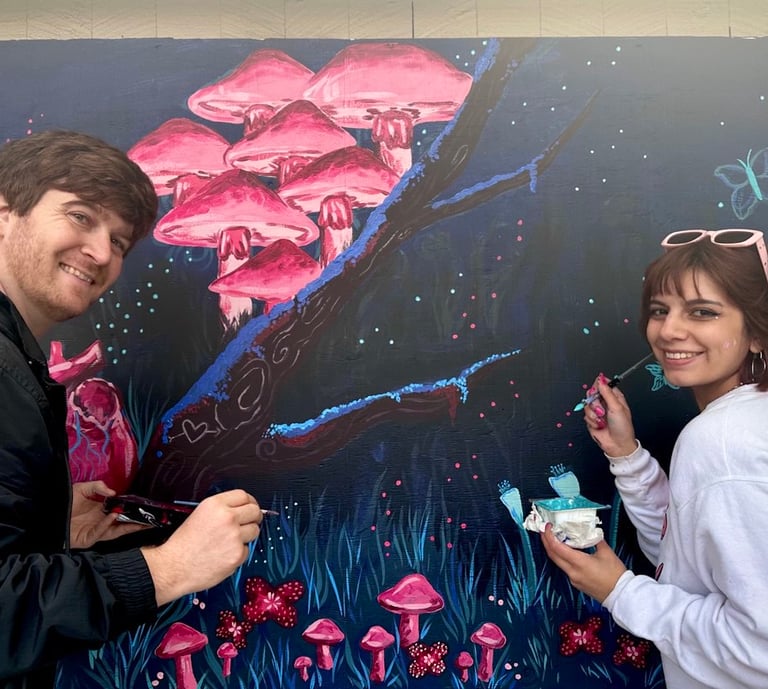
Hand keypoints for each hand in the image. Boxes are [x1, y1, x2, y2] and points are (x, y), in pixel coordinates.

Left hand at [70, 481, 148, 548]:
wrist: (47, 516)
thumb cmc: (65, 503)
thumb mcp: (82, 488)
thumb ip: (98, 487)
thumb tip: (114, 493)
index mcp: (102, 511)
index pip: (122, 512)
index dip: (134, 511)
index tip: (146, 508)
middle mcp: (102, 522)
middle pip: (124, 524)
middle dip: (138, 523)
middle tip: (152, 520)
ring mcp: (96, 531)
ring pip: (116, 531)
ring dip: (127, 526)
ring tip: (139, 520)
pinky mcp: (88, 539)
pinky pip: (100, 532)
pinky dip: (107, 525)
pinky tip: (113, 517)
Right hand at [141, 489, 262, 605]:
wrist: (174, 567)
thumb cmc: (182, 544)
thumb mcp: (198, 514)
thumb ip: (220, 509)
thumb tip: (239, 509)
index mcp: (215, 505)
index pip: (244, 495)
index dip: (249, 502)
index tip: (249, 507)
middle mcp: (227, 518)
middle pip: (254, 511)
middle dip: (254, 517)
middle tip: (249, 523)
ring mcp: (234, 536)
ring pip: (255, 530)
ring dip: (247, 536)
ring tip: (230, 541)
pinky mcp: (238, 554)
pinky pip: (248, 550)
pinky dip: (239, 553)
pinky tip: (224, 554)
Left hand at [540, 523, 626, 602]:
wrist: (621, 595)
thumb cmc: (615, 575)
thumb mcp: (606, 552)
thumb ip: (595, 540)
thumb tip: (589, 532)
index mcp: (579, 563)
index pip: (557, 548)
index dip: (549, 536)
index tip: (548, 527)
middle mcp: (573, 572)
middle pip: (552, 555)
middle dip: (546, 541)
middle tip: (544, 530)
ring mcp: (573, 579)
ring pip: (557, 562)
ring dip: (553, 550)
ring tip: (553, 538)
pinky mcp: (576, 583)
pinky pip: (565, 568)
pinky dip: (562, 558)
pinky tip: (565, 552)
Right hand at [583, 374, 637, 456]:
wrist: (617, 444)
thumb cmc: (622, 427)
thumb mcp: (617, 407)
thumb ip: (607, 392)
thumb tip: (601, 379)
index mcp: (615, 397)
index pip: (603, 384)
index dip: (599, 386)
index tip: (598, 391)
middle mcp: (605, 402)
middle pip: (592, 393)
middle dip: (595, 402)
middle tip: (601, 409)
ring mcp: (598, 411)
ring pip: (587, 404)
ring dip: (594, 413)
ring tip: (602, 419)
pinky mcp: (591, 419)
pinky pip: (585, 415)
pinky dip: (592, 420)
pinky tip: (599, 425)